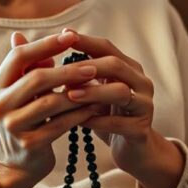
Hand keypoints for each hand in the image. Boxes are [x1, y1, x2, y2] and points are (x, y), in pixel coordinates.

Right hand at [0, 30, 103, 187]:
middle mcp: (0, 104)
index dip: (45, 44)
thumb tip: (20, 34)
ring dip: (78, 93)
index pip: (18, 56)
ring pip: (51, 102)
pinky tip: (95, 107)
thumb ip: (23, 67)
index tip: (71, 36)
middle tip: (93, 66)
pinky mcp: (30, 144)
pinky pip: (60, 124)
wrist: (13, 164)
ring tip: (98, 86)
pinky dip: (79, 114)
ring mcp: (13, 126)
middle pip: (36, 79)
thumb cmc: (22, 118)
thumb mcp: (18, 92)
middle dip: (68, 70)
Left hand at [63, 32, 184, 187]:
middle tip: (62, 71)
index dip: (85, 41)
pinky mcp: (142, 130)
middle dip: (87, 67)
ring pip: (121, 92)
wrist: (134, 151)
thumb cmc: (108, 116)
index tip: (62, 36)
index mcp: (129, 68)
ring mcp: (144, 106)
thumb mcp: (93, 92)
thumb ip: (76, 75)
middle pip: (116, 65)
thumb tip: (43, 56)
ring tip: (69, 95)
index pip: (107, 47)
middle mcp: (141, 83)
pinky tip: (79, 122)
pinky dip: (98, 121)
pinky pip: (119, 123)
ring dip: (93, 92)